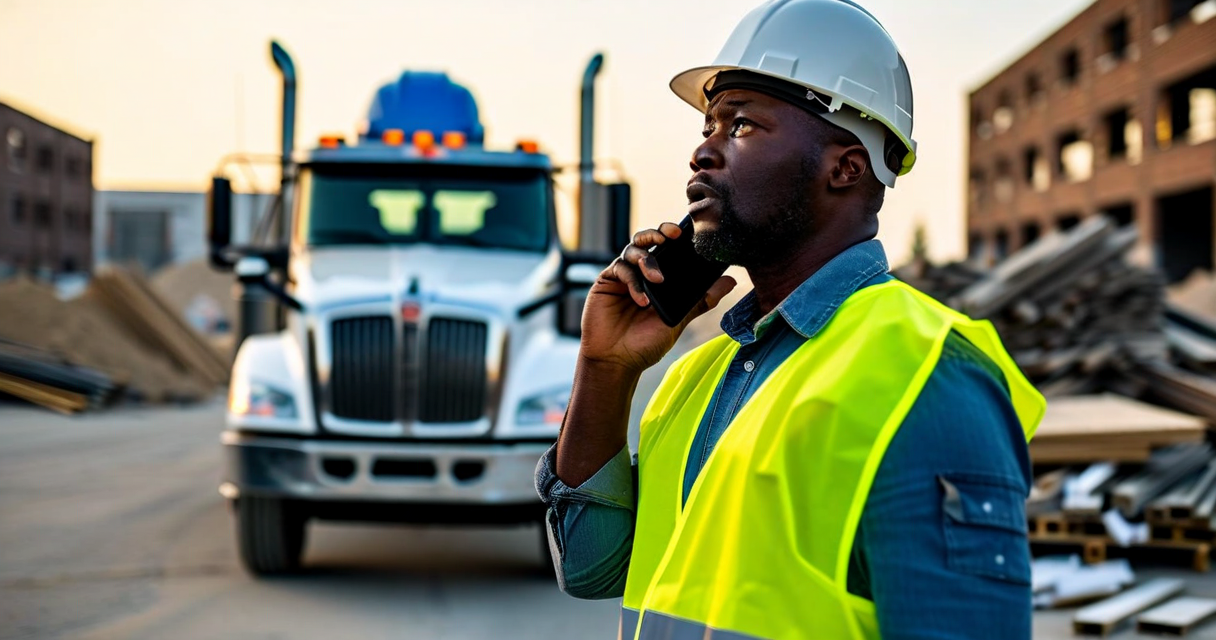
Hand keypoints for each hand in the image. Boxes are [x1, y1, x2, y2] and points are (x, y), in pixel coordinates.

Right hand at [579, 221, 736, 372]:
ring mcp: (623, 276)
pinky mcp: (606, 282)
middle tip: (670, 236)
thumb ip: (701, 300)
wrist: (617, 362)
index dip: (674, 236)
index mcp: (659, 279)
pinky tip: (641, 300)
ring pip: (633, 250)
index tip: (686, 232)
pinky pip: (620, 269)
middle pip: (647, 240)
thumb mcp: (679, 320)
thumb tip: (731, 281)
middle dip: (658, 232)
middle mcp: (640, 274)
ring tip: (657, 280)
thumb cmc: (646, 343)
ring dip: (647, 260)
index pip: (668, 249)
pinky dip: (633, 281)